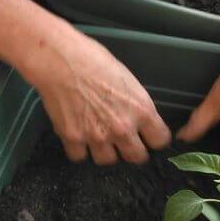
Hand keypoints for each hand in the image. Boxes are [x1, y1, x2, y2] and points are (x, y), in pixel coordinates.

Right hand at [20, 25, 171, 164]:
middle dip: (131, 150)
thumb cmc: (92, 59)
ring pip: (108, 160)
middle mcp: (122, 128)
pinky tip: (78, 136)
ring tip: (97, 137)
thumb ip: (134, 104)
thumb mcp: (126, 79)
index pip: (160, 140)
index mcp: (141, 110)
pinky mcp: (73, 138)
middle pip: (136, 157)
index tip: (148, 137)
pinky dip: (78, 149)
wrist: (59, 60)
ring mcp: (97, 136)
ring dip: (104, 151)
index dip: (153, 138)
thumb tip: (135, 116)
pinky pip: (80, 156)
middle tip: (123, 142)